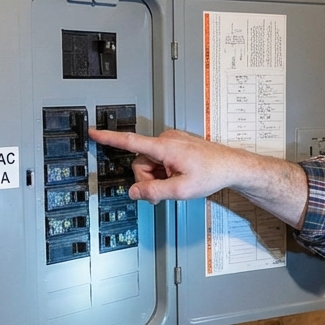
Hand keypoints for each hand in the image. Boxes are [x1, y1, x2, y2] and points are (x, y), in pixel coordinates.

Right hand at [87, 127, 310, 226]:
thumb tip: (134, 192)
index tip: (92, 132)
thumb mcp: (181, 190)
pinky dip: (164, 172)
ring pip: (150, 163)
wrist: (232, 166)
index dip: (108, 138)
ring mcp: (172, 141)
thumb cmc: (212, 173)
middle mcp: (166, 139)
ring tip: (176, 183)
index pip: (130, 141)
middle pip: (140, 162)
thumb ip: (154, 192)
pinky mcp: (176, 145)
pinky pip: (160, 160)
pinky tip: (178, 177)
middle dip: (148, 179)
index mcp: (164, 147)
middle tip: (164, 192)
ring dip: (157, 177)